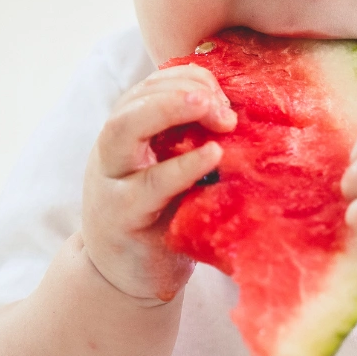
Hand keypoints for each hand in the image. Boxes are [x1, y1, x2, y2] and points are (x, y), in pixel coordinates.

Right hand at [81, 64, 236, 304]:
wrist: (131, 276)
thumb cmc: (165, 214)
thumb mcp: (178, 167)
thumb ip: (197, 137)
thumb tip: (245, 107)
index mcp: (130, 130)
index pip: (153, 85)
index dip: (190, 79)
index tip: (225, 94)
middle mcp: (112, 149)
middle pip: (133, 100)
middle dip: (178, 89)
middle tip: (219, 100)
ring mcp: (111, 182)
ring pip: (123, 130)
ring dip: (169, 109)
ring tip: (209, 106)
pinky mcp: (121, 217)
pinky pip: (148, 185)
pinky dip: (182, 166)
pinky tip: (212, 156)